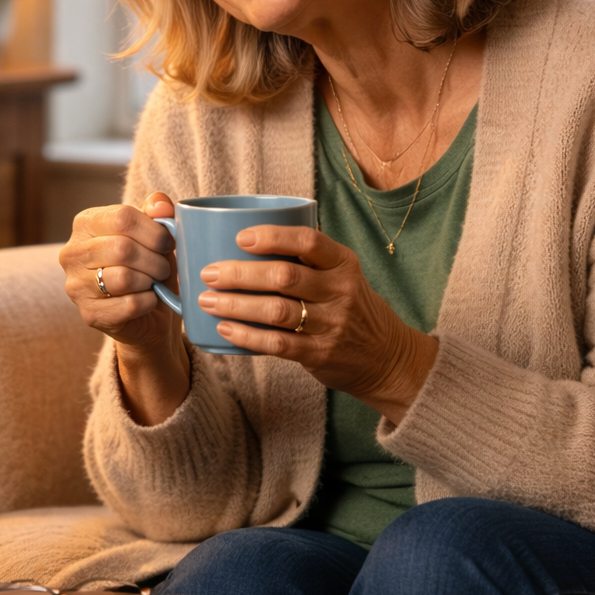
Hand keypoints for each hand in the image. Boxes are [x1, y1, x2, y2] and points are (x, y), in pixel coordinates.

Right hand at [59, 192, 187, 423]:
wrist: (146, 315)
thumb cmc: (147, 266)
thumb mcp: (153, 234)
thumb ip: (157, 212)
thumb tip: (160, 204)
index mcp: (86, 223)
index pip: (122, 217)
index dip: (154, 231)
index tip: (168, 243)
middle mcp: (72, 252)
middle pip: (123, 248)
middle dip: (154, 260)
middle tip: (164, 267)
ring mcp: (75, 285)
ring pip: (124, 278)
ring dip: (150, 281)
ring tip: (155, 282)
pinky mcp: (88, 314)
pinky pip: (128, 305)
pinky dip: (148, 302)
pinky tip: (149, 300)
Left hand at [198, 226, 437, 423]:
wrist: (387, 357)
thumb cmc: (351, 307)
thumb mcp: (342, 275)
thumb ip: (307, 260)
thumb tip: (244, 239)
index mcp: (343, 263)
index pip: (308, 241)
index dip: (272, 237)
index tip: (240, 238)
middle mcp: (340, 291)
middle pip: (284, 276)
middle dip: (240, 273)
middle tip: (209, 272)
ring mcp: (331, 324)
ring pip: (276, 310)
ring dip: (235, 304)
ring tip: (207, 300)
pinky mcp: (320, 354)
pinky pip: (277, 344)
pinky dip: (247, 335)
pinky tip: (225, 329)